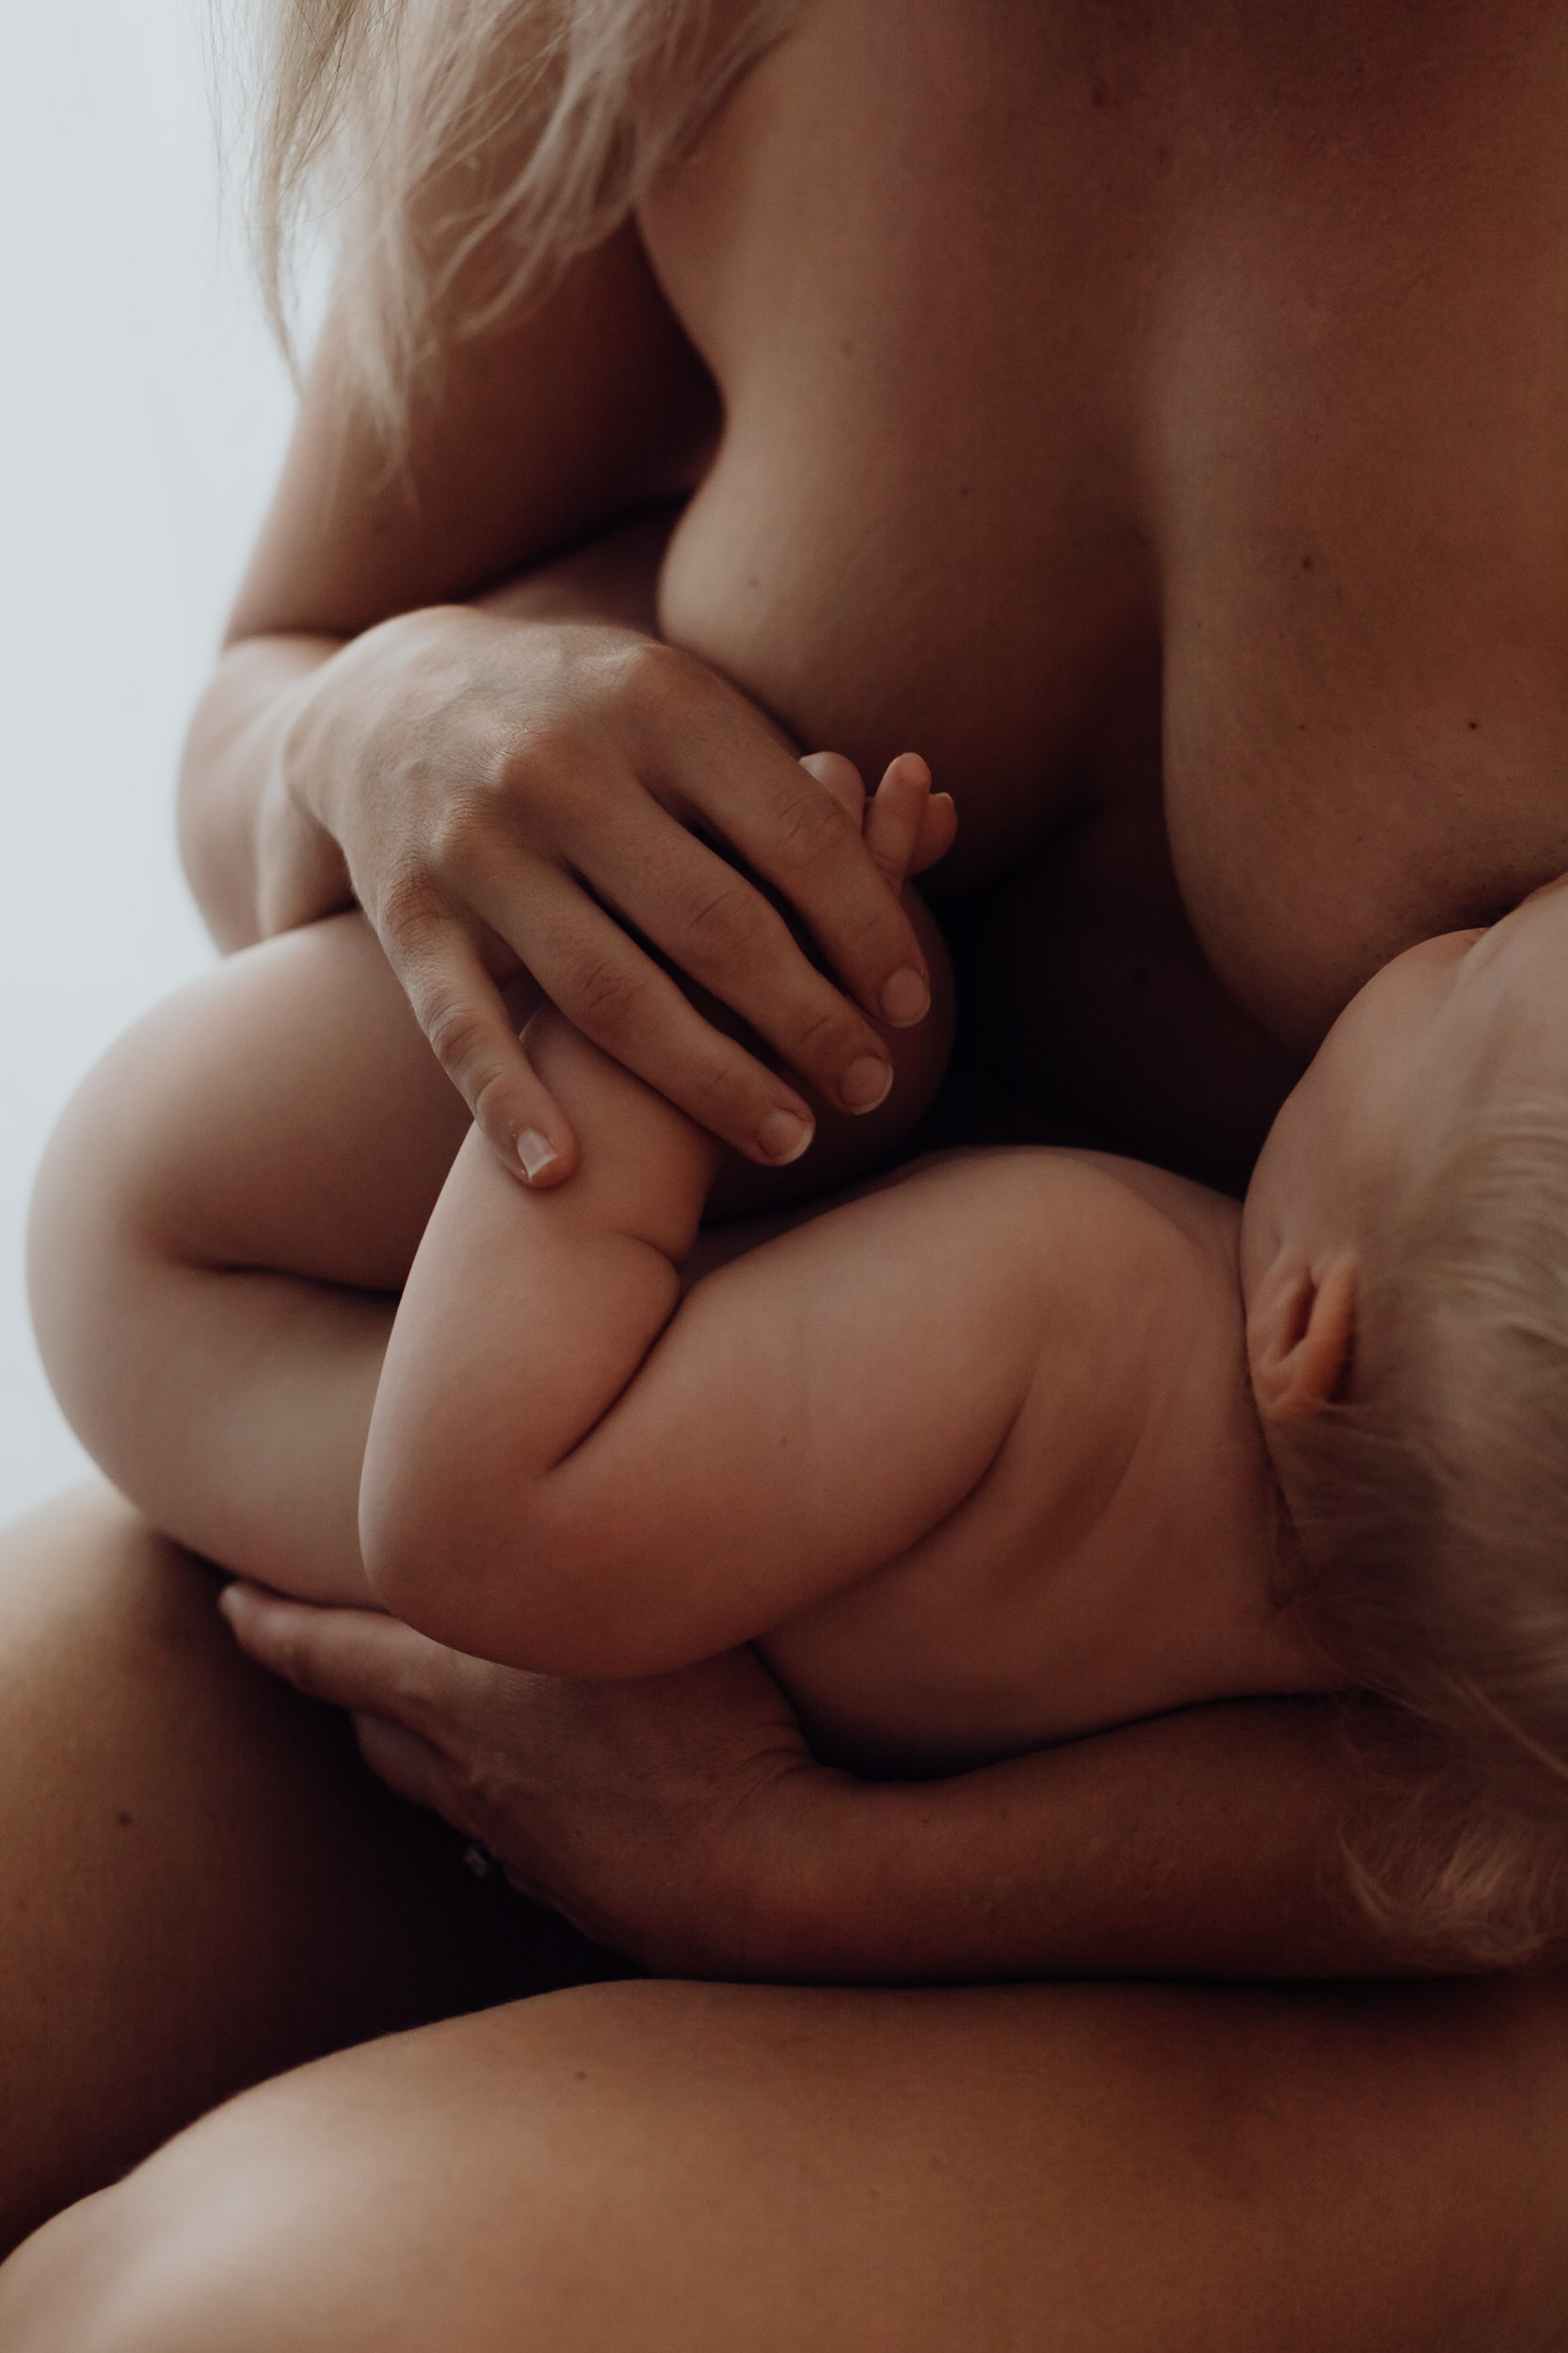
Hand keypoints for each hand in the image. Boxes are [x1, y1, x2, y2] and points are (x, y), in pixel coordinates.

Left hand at [218, 1581, 815, 1973]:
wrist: (767, 1877)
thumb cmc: (712, 1719)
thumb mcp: (632, 1590)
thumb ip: (583, 1533)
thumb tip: (566, 1478)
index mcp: (453, 1691)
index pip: (326, 1653)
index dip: (271, 1625)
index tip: (231, 1603)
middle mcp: (466, 1770)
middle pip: (375, 1722)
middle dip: (346, 1680)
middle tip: (328, 1648)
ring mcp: (518, 1842)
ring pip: (437, 1786)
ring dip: (420, 1744)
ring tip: (431, 1714)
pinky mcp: (573, 1889)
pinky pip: (505, 1834)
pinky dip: (500, 1798)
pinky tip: (548, 1788)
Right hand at [272, 607, 951, 1186]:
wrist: (386, 695)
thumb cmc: (590, 722)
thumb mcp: (688, 713)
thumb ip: (797, 783)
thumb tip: (946, 819)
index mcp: (659, 704)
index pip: (792, 838)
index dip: (867, 930)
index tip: (912, 1007)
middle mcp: (562, 769)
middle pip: (713, 924)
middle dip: (809, 1020)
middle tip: (873, 1089)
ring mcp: (475, 844)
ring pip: (606, 991)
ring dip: (708, 1081)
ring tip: (791, 1140)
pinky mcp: (404, 912)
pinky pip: (460, 1026)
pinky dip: (508, 1104)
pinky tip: (563, 1173)